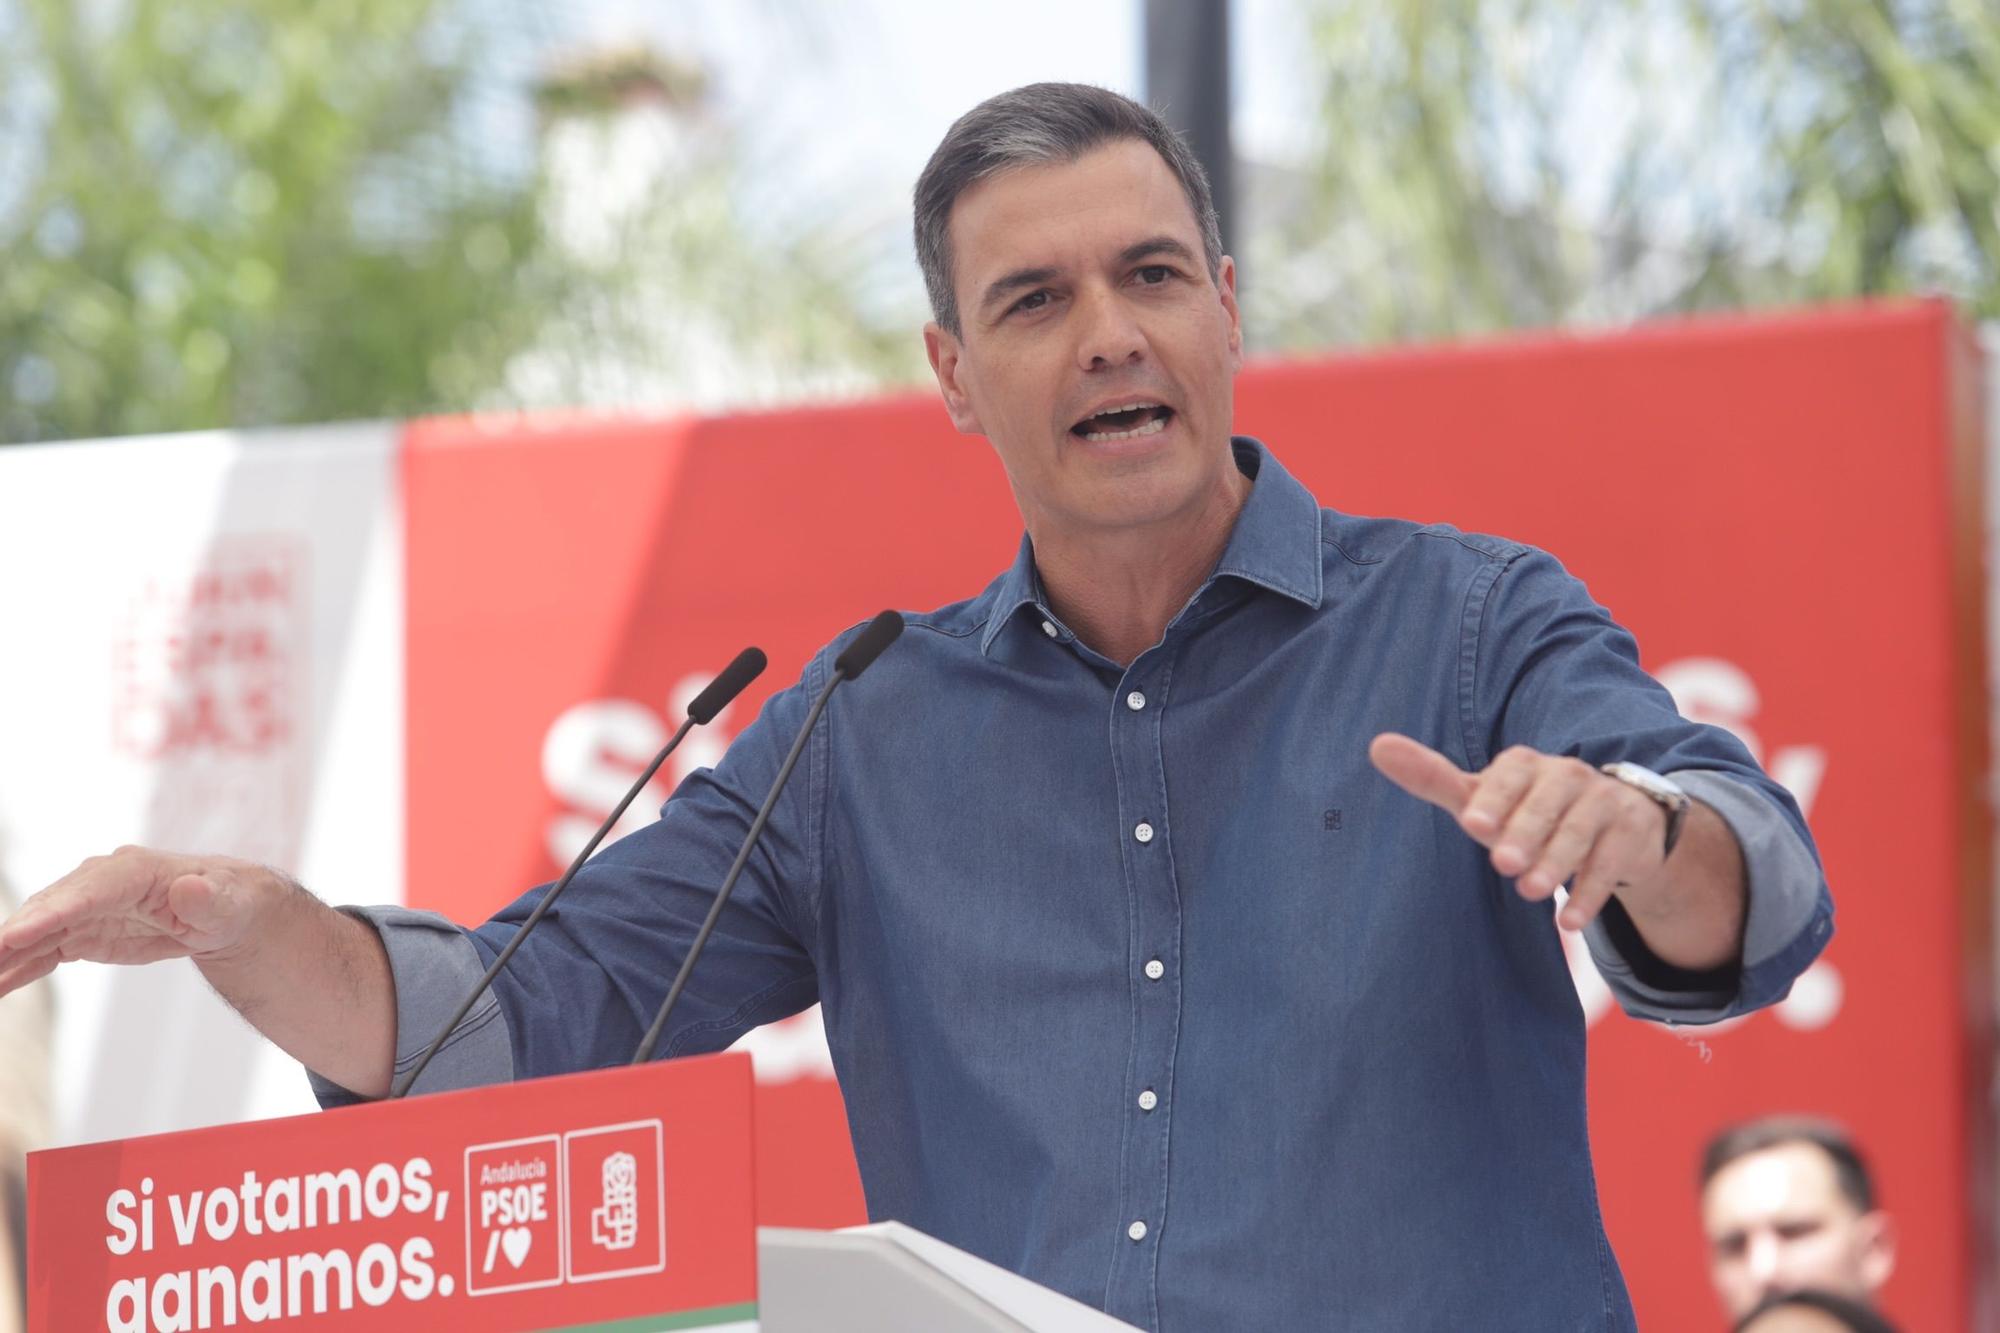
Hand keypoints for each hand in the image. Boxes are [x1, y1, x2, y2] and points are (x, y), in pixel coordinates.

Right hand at [0, 847, 266, 997]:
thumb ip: (208, 900)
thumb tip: (191, 887)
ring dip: (4, 956)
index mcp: (135, 871)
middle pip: (49, 910)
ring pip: (36, 933)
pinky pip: (42, 952)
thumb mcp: (229, 905)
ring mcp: (85, 908)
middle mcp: (100, 884)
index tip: (14, 935)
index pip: (87, 891)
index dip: (51, 913)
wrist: (222, 909)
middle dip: (11, 936)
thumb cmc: (228, 901)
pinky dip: (16, 969)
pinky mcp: (81, 932)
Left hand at [1369, 734, 1668, 931]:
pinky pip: (1611, 863)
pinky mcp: (1631, 832)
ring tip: (1531, 892)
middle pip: (1546, 804)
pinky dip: (1591, 892)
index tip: (1472, 824)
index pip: (1509, 776)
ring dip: (1556, 863)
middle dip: (1525, 833)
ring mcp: (1603, 802)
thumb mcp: (1483, 798)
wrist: (1615, 821)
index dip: (1493, 799)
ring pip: (1580, 832)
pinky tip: (1569, 921)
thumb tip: (1376, 746)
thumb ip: (1433, 778)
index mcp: (1525, 765)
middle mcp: (1567, 776)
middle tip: (1503, 864)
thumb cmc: (1528, 810)